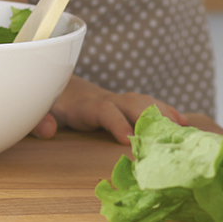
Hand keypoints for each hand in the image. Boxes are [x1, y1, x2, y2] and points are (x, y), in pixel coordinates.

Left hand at [31, 74, 188, 144]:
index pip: (103, 110)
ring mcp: (116, 101)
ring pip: (142, 101)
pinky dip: (165, 112)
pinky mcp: (123, 105)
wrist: (54, 82)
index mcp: (84, 105)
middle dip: (150, 115)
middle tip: (170, 133)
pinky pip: (146, 105)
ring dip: (163, 112)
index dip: (116, 122)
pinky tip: (184, 124)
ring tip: (184, 128)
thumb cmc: (48, 103)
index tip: (129, 139)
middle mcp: (104, 99)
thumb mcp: (39, 112)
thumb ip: (39, 120)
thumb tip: (48, 130)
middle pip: (130, 102)